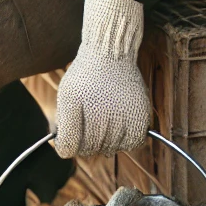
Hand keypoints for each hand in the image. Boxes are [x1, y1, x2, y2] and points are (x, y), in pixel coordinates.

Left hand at [54, 0, 150, 158]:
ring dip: (104, 143)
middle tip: (86, 127)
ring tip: (101, 124)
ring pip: (111, 149)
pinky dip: (125, 142)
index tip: (68, 139)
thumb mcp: (66, 95)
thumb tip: (65, 151)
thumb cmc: (85, 76)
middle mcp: (103, 116)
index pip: (69, 148)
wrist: (110, 54)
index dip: (66, 146)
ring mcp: (124, 117)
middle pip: (90, 150)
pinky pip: (133, 144)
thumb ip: (64, 124)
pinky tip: (117, 128)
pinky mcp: (141, 116)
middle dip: (84, 143)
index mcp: (78, 110)